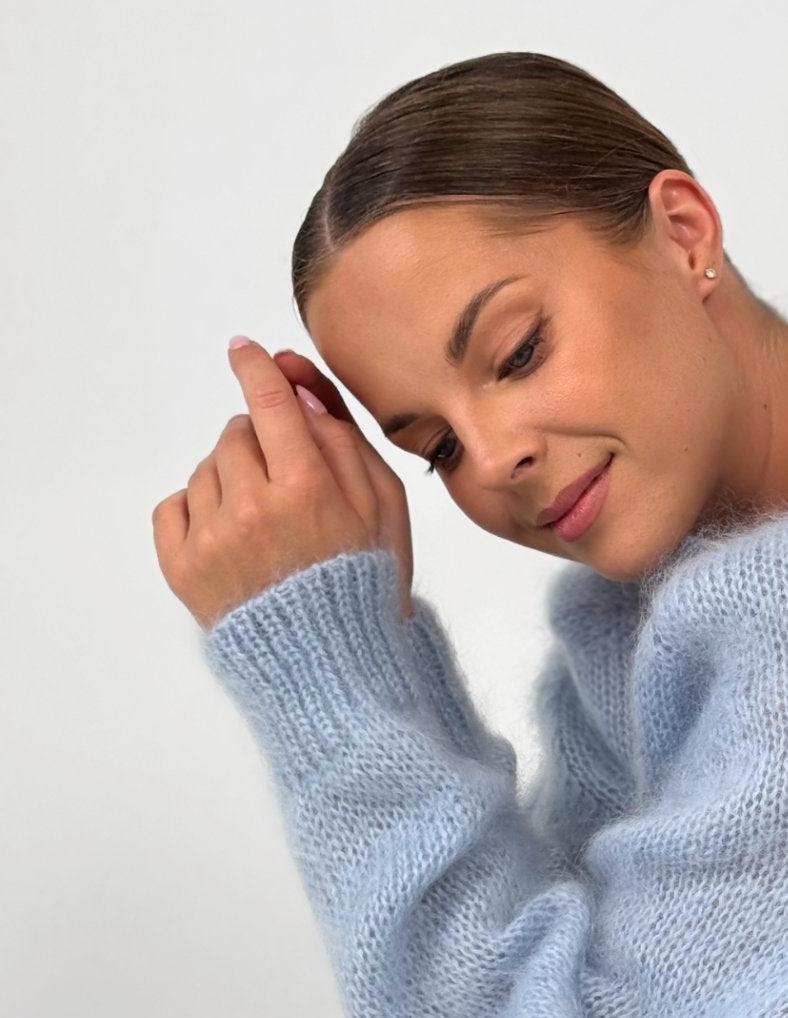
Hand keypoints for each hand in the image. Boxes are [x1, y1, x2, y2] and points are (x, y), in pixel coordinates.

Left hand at [153, 337, 414, 633]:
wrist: (332, 666)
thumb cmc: (365, 583)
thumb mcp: (383, 506)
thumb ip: (343, 440)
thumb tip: (298, 387)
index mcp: (309, 488)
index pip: (269, 401)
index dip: (256, 368)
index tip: (244, 350)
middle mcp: (254, 508)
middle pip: (236, 432)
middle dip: (259, 443)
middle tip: (287, 485)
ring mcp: (213, 539)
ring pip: (207, 468)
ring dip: (232, 479)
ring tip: (266, 523)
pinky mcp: (181, 568)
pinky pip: (174, 505)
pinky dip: (198, 510)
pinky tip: (233, 538)